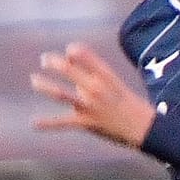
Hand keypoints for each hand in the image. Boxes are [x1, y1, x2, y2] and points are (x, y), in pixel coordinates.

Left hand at [31, 43, 157, 148]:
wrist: (146, 128)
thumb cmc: (130, 105)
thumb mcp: (116, 86)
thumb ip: (94, 80)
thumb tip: (74, 78)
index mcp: (106, 75)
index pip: (85, 54)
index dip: (74, 50)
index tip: (69, 51)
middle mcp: (96, 88)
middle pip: (69, 70)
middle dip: (53, 63)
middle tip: (44, 59)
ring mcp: (90, 105)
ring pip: (61, 93)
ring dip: (44, 86)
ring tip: (34, 80)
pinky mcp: (87, 122)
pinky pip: (63, 122)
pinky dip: (47, 123)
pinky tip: (33, 123)